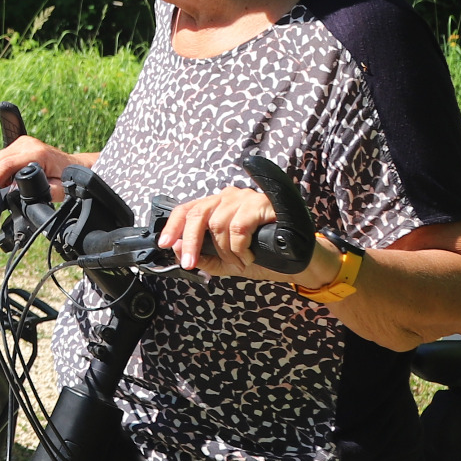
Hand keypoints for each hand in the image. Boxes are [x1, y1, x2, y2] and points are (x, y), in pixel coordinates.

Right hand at [0, 136, 75, 196]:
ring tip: (7, 186)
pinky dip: (3, 167)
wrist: (75, 167)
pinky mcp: (22, 143)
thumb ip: (42, 192)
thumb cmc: (68, 178)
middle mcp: (29, 144)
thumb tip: (21, 194)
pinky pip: (4, 155)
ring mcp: (24, 141)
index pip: (7, 164)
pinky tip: (10, 178)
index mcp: (37, 154)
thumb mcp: (58, 190)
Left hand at [158, 186, 333, 283]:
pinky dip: (240, 247)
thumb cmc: (261, 255)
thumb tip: (176, 249)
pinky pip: (239, 227)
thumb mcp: (226, 262)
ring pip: (219, 224)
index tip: (163, 244)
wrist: (297, 259)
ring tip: (239, 262)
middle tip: (189, 263)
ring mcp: (245, 197)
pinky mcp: (261, 203)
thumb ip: (203, 257)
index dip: (172, 226)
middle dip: (190, 242)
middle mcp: (228, 196)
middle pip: (198, 214)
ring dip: (226, 251)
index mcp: (217, 206)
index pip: (187, 209)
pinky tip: (249, 255)